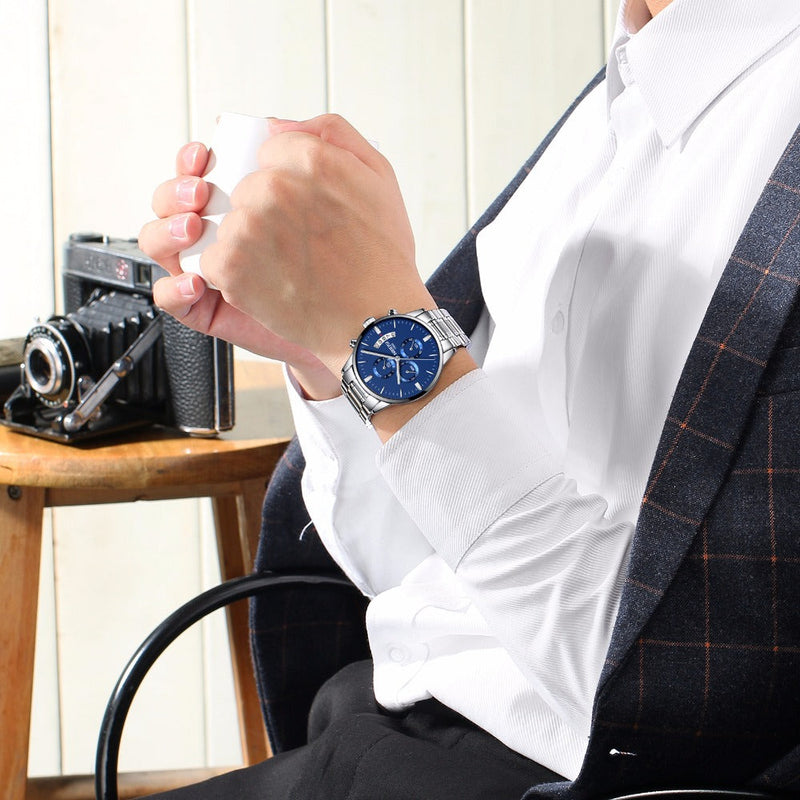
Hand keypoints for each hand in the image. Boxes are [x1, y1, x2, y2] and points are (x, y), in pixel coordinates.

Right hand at [138, 140, 339, 398]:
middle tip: (200, 193)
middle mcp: (225, 231)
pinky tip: (197, 282)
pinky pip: (170, 296)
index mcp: (249, 198)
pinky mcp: (210, 307)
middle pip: (171, 202)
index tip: (205, 157)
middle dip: (176, 192)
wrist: (369, 315)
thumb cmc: (362, 252)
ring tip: (194, 229)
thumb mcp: (360, 180)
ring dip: (166, 230)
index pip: (202, 170)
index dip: (194, 160)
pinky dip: (173, 287)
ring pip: (160, 242)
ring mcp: (214, 269)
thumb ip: (324, 140)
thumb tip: (273, 124)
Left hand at [197, 114, 434, 374]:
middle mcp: (273, 189)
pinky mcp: (230, 267)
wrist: (375, 322)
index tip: (302, 208)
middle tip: (297, 243)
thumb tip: (275, 125)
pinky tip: (268, 283)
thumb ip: (329, 133)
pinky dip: (234, 274)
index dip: (286, 181)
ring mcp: (247, 228)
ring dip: (249, 243)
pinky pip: (213, 259)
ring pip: (228, 223)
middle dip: (264, 212)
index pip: (271, 152)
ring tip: (285, 266)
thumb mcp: (379, 176)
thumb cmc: (382, 257)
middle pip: (246, 188)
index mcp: (309, 159)